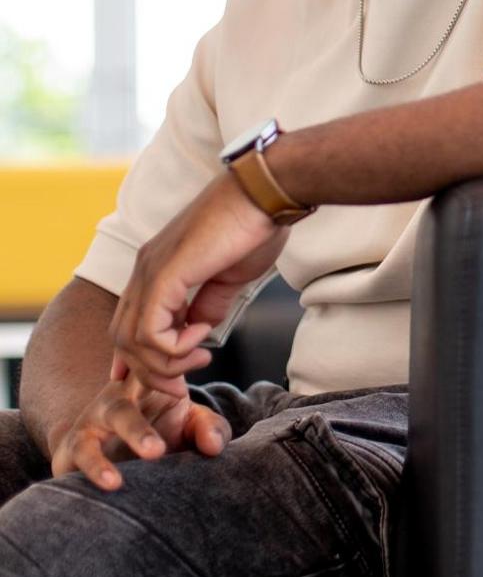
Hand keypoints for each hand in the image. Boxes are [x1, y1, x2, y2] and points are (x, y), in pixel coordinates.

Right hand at [50, 370, 230, 490]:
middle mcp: (112, 403)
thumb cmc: (160, 428)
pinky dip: (78, 483)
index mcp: (145, 384)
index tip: (181, 392)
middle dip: (136, 430)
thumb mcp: (188, 422)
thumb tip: (214, 447)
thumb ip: (207, 426)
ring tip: (114, 484)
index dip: (165, 379)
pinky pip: (68, 470)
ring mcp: (86, 430)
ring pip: (86, 444)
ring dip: (98, 464)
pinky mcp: (68, 457)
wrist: (111, 446)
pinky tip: (95, 498)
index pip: (152, 374)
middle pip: (120, 409)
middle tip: (157, 452)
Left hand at [110, 169, 288, 391]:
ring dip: (166, 363)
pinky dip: (174, 347)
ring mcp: (151, 269)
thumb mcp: (228, 277)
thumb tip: (199, 330)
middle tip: (184, 384)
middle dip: (152, 372)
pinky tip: (203, 335)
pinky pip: (149, 332)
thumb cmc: (254, 226)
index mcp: (158, 267)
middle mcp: (145, 267)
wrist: (265, 193)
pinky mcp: (164, 274)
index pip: (129, 322)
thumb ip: (209, 304)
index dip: (141, 359)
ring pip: (131, 341)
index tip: (168, 381)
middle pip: (123, 338)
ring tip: (201, 356)